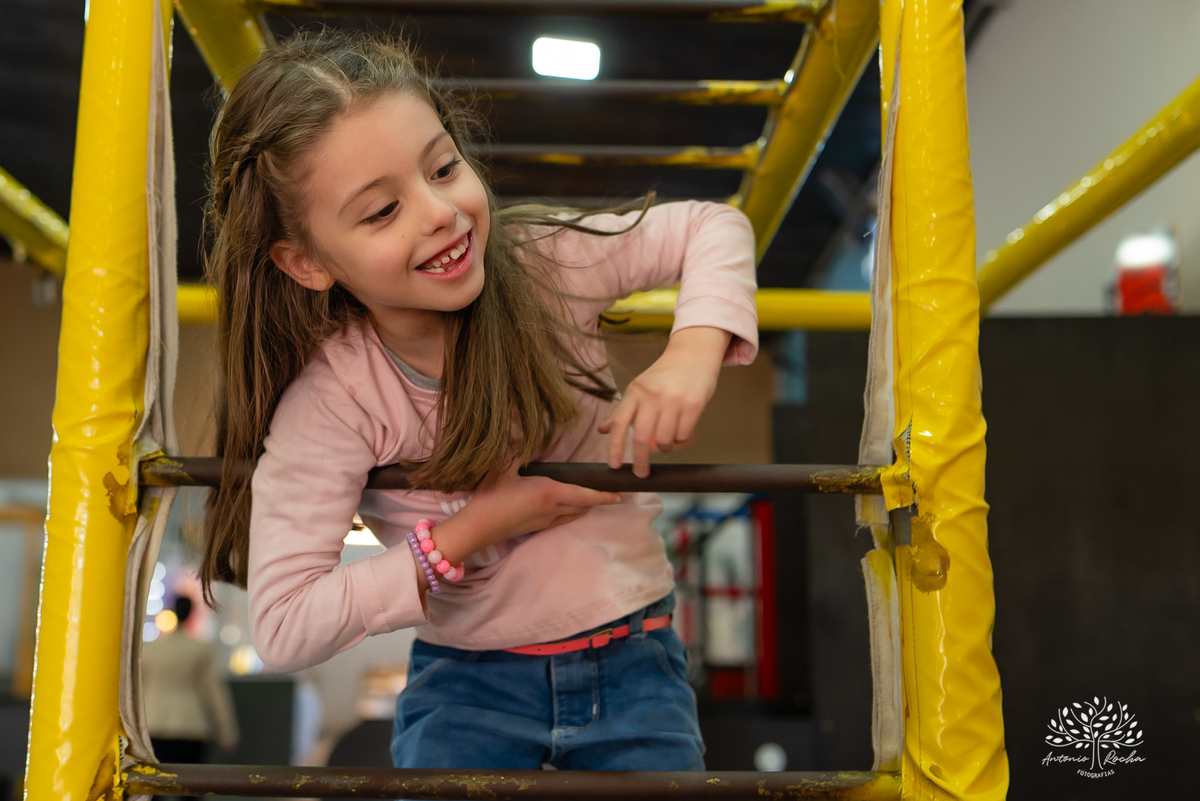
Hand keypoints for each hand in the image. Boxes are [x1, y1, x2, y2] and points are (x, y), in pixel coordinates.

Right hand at [457, 460, 622, 547]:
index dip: (602, 495)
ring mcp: (545, 521)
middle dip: (598, 500)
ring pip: (573, 514)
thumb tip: (525, 432)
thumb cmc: (490, 497)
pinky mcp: (536, 528)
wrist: (476, 528)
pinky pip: (561, 519)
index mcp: (548, 492)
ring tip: (593, 498)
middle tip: (612, 494)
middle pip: (582, 505)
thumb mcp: (502, 467)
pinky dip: (571, 511)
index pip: (583, 494)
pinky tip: (567, 506)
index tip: (619, 495)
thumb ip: (517, 450)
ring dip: (585, 507)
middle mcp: (552, 509)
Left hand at [599, 327, 730, 476]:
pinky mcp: (693, 405)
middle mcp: (652, 396)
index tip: (614, 465)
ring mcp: (673, 401)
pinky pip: (683, 435)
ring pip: (665, 440)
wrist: (693, 354)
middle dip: (640, 460)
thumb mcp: (640, 388)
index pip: (620, 423)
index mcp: (635, 392)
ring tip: (667, 442)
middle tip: (641, 473)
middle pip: (642, 437)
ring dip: (665, 448)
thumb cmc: (664, 375)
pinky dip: (681, 440)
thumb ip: (623, 410)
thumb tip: (603, 430)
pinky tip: (681, 432)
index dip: (615, 446)